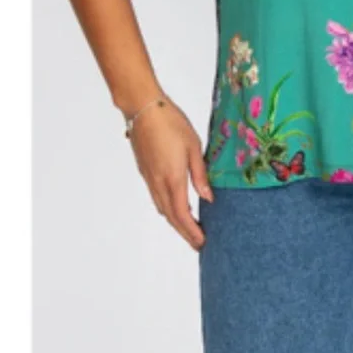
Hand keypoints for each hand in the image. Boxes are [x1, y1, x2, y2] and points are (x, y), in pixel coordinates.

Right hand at [127, 98, 213, 250]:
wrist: (144, 110)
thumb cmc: (172, 123)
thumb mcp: (194, 146)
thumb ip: (200, 174)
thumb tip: (208, 198)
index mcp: (172, 178)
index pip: (182, 214)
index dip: (191, 231)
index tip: (202, 242)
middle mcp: (158, 183)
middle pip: (170, 216)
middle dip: (184, 232)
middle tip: (198, 242)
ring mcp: (149, 178)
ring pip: (162, 208)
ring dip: (175, 221)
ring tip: (189, 227)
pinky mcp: (145, 172)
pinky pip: (156, 198)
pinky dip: (167, 208)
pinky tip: (175, 206)